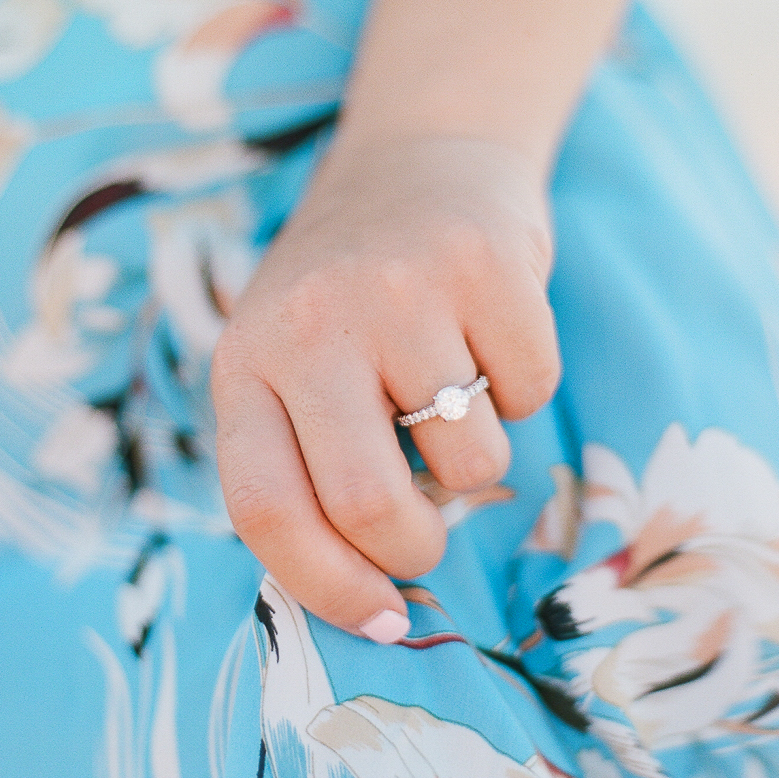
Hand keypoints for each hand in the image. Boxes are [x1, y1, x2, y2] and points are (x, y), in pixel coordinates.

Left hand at [211, 135, 559, 639]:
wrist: (419, 155)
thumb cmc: (351, 296)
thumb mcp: (290, 363)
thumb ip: (304, 462)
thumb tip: (369, 606)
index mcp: (244, 361)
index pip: (266, 508)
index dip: (325, 588)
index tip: (381, 622)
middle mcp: (310, 324)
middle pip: (371, 506)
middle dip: (415, 549)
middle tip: (428, 529)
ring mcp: (398, 289)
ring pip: (473, 463)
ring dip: (476, 454)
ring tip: (447, 381)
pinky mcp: (484, 263)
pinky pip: (534, 394)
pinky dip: (523, 386)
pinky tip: (485, 330)